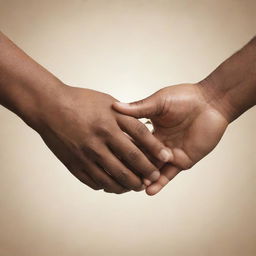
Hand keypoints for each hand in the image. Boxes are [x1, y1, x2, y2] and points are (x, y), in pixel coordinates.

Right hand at [33, 84, 170, 193]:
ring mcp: (86, 154)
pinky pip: (94, 181)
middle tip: (153, 178)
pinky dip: (107, 186)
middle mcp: (100, 139)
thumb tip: (142, 129)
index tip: (166, 158)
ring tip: (136, 186)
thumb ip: (125, 115)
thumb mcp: (106, 101)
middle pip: (129, 162)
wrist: (48, 106)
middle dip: (146, 173)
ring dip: (128, 185)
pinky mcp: (74, 164)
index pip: (140, 137)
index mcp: (110, 121)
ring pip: (113, 177)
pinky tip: (113, 186)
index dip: (155, 149)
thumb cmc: (80, 101)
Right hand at [113, 83, 228, 194]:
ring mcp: (171, 153)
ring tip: (130, 188)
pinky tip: (148, 191)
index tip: (108, 156)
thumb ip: (138, 108)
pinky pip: (169, 174)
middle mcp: (160, 144)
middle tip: (116, 177)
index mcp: (151, 130)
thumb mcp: (158, 102)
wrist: (209, 102)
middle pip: (142, 159)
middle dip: (131, 168)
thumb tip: (115, 106)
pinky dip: (159, 183)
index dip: (122, 150)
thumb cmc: (184, 97)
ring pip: (154, 169)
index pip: (134, 143)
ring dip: (143, 178)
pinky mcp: (183, 160)